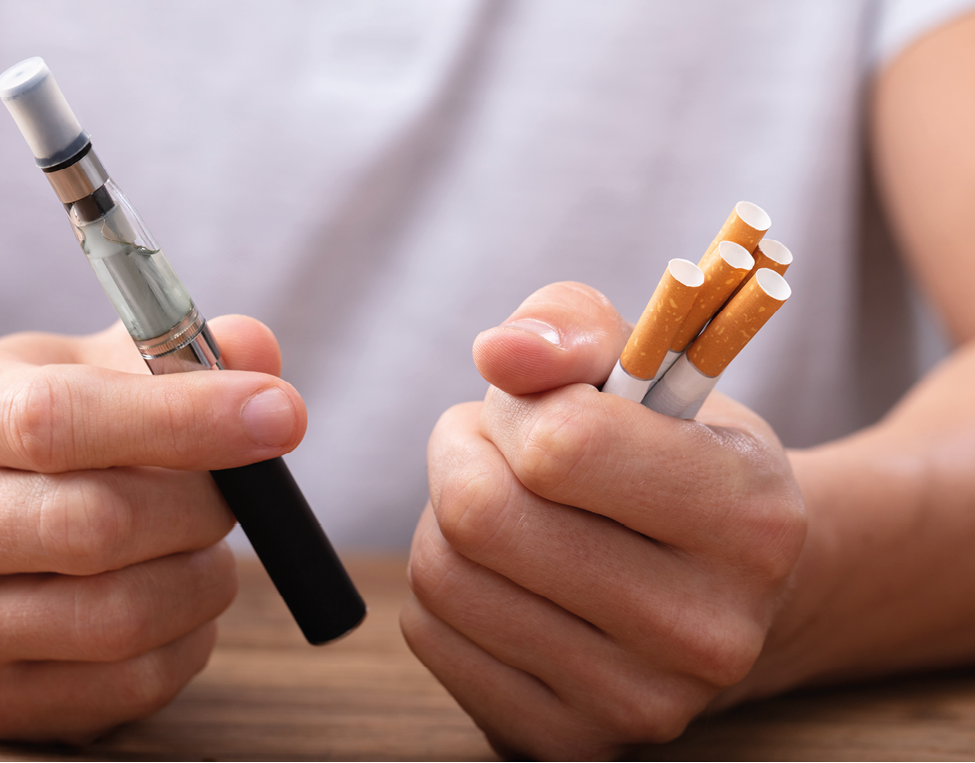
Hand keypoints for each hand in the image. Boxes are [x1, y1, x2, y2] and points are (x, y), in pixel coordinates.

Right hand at [0, 316, 305, 741]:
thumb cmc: (47, 433)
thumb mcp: (93, 365)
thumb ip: (178, 352)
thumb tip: (257, 352)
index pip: (56, 419)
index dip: (186, 417)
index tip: (282, 414)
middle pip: (95, 526)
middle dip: (202, 506)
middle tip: (235, 490)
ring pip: (122, 617)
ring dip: (203, 576)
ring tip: (200, 542)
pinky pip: (134, 684)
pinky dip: (190, 638)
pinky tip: (175, 596)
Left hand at [401, 283, 806, 758]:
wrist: (737, 592)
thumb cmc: (678, 459)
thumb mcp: (651, 364)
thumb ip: (570, 324)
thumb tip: (499, 352)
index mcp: (749, 519)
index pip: (559, 446)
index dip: (517, 407)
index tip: (536, 407)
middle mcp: (706, 631)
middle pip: (479, 517)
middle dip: (463, 455)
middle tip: (497, 447)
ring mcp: (639, 703)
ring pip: (441, 577)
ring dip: (445, 518)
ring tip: (506, 506)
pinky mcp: (569, 741)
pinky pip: (431, 636)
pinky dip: (445, 587)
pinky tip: (503, 573)